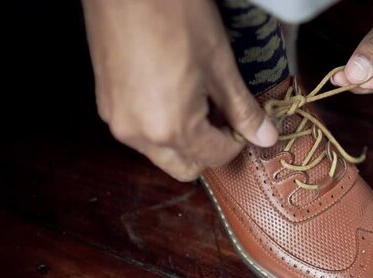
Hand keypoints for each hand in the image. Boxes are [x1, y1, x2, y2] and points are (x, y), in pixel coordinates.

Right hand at [82, 0, 277, 180]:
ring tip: (198, 100)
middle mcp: (137, 135)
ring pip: (159, 153)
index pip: (214, 158)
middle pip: (183, 167)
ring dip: (184, 140)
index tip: (245, 120)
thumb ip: (242, 109)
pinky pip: (139, 132)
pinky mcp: (105, 103)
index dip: (237, 142)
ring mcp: (116, 119)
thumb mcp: (219, 64)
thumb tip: (267, 137)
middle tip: (224, 117)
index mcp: (170, 128)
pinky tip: (172, 92)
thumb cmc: (176, 15)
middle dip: (208, 151)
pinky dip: (160, 125)